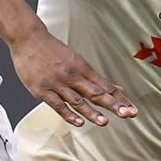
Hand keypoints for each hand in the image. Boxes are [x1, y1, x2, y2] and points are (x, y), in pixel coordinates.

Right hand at [9, 27, 137, 127]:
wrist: (29, 38)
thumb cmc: (53, 51)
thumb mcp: (77, 61)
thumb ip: (95, 79)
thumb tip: (118, 89)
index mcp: (83, 69)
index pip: (105, 87)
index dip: (120, 99)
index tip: (132, 109)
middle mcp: (73, 76)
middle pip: (96, 93)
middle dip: (113, 105)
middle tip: (127, 114)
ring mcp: (57, 83)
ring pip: (77, 100)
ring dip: (91, 112)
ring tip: (104, 122)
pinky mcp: (42, 90)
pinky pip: (57, 104)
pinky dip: (68, 114)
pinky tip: (78, 122)